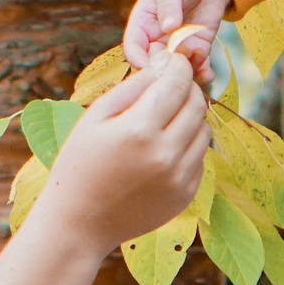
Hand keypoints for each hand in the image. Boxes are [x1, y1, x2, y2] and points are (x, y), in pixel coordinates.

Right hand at [34, 51, 209, 254]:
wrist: (80, 223)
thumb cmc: (80, 163)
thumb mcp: (95, 117)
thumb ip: (133, 87)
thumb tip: (166, 63)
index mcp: (139, 130)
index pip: (177, 82)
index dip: (178, 65)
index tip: (173, 60)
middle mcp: (165, 155)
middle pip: (196, 104)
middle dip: (186, 88)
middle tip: (169, 87)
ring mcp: (179, 178)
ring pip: (203, 130)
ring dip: (189, 117)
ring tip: (163, 120)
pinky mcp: (185, 195)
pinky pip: (200, 157)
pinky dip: (187, 146)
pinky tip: (161, 150)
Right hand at [122, 0, 229, 77]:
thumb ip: (168, 5)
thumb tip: (168, 26)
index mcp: (142, 23)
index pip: (133, 47)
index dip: (138, 59)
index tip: (149, 67)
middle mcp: (157, 38)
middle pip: (154, 64)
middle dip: (164, 70)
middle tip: (177, 68)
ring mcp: (179, 45)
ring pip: (176, 69)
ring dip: (185, 74)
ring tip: (197, 70)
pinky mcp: (199, 46)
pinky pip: (198, 66)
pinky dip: (202, 74)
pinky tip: (209, 74)